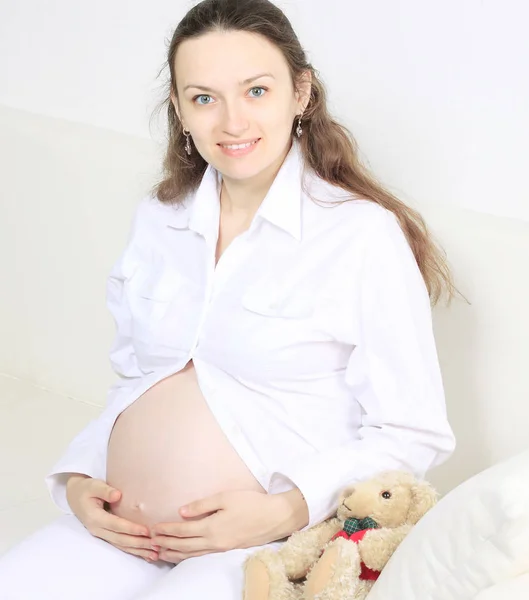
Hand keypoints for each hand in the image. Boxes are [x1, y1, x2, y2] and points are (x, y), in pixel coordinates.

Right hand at [66, 474, 158, 562]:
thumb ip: (105, 490)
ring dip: (138, 551)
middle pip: (120, 539)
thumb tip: (117, 495)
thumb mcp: (94, 486)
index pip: (116, 525)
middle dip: (138, 543)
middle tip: (155, 545)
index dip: (131, 529)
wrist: (75, 496)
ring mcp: (101, 534)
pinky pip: (120, 545)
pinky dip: (133, 550)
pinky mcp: (106, 535)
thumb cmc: (86, 489)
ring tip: (154, 555)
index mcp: (95, 518)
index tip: (146, 531)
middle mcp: (98, 529)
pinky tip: (145, 554)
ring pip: (121, 545)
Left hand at [150, 489, 307, 563]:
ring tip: (160, 552)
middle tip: (150, 541)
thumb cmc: (251, 503)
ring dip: (174, 553)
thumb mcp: (225, 497)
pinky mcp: (227, 550)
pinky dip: (188, 556)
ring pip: (191, 555)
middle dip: (165, 543)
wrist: (275, 518)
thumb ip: (202, 505)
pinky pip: (201, 556)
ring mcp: (221, 548)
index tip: (153, 528)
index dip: (166, 530)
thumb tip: (182, 512)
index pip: (183, 531)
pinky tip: (183, 555)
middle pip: (183, 546)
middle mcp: (214, 542)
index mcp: (212, 527)